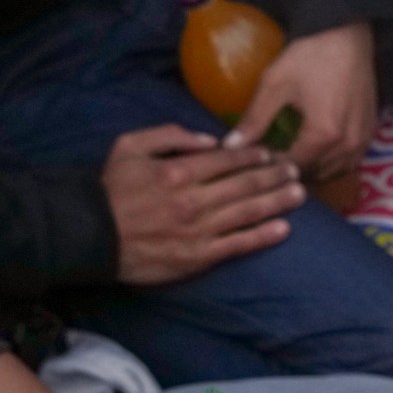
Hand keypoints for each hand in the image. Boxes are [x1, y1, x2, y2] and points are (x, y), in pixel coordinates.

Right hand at [102, 125, 303, 285]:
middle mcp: (194, 199)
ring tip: (299, 194)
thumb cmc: (110, 190)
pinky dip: (264, 236)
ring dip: (278, 202)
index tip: (269, 153)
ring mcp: (199, 230)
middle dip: (274, 175)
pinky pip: (239, 245)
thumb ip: (169, 135)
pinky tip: (284, 229)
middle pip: (244, 184)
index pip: (226, 160)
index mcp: (178, 170)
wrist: (92, 236)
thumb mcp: (129, 147)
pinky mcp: (200, 256)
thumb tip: (209, 140)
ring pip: (248, 212)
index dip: (252, 155)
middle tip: (295, 170)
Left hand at [228, 23, 376, 184]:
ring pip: (334, 172)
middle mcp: (348, 144)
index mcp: (323, 134)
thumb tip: (232, 145)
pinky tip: (316, 154)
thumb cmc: (310, 56)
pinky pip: (350, 162)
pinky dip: (332, 164)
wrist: (347, 36)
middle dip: (290, 172)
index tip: (254, 161)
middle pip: (315, 174)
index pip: (293, 166)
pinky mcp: (371, 133)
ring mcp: (363, 140)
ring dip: (312, 171)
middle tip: (269, 162)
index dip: (271, 167)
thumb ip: (255, 119)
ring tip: (291, 160)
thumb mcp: (275, 84)